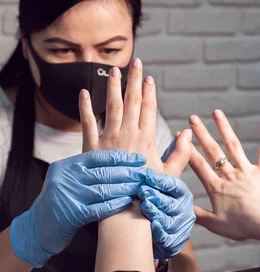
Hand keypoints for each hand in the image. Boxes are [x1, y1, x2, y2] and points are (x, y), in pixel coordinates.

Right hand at [10, 150, 147, 267]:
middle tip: (145, 173)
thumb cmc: (57, 203)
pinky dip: (114, 205)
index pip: (97, 157)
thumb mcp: (65, 180)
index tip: (137, 159)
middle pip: (102, 172)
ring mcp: (67, 196)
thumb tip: (116, 160)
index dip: (120, 157)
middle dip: (127, 172)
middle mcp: (64, 178)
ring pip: (102, 189)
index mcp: (65, 166)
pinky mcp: (71, 215)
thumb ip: (84, 170)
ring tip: (140, 187)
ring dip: (124, 188)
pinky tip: (126, 202)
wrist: (36, 229)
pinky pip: (98, 208)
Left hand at [79, 59, 194, 258]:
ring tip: (113, 70)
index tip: (148, 78)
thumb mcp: (170, 173)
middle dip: (134, 80)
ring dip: (113, 86)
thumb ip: (181, 153)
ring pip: (112, 106)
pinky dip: (85, 107)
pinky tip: (84, 92)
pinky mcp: (92, 146)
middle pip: (132, 101)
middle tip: (135, 62)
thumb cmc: (148, 192)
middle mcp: (128, 134)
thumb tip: (188, 132)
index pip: (148, 109)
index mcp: (147, 139)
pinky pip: (88, 122)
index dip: (149, 92)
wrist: (124, 208)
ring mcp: (110, 139)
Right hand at [189, 110, 259, 240]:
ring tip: (217, 112)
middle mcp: (229, 175)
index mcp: (216, 188)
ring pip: (233, 146)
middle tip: (192, 118)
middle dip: (201, 133)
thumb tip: (181, 208)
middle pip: (213, 151)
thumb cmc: (243, 227)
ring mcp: (246, 172)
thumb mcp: (216, 225)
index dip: (188, 150)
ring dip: (224, 128)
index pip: (198, 165)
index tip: (179, 137)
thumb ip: (198, 215)